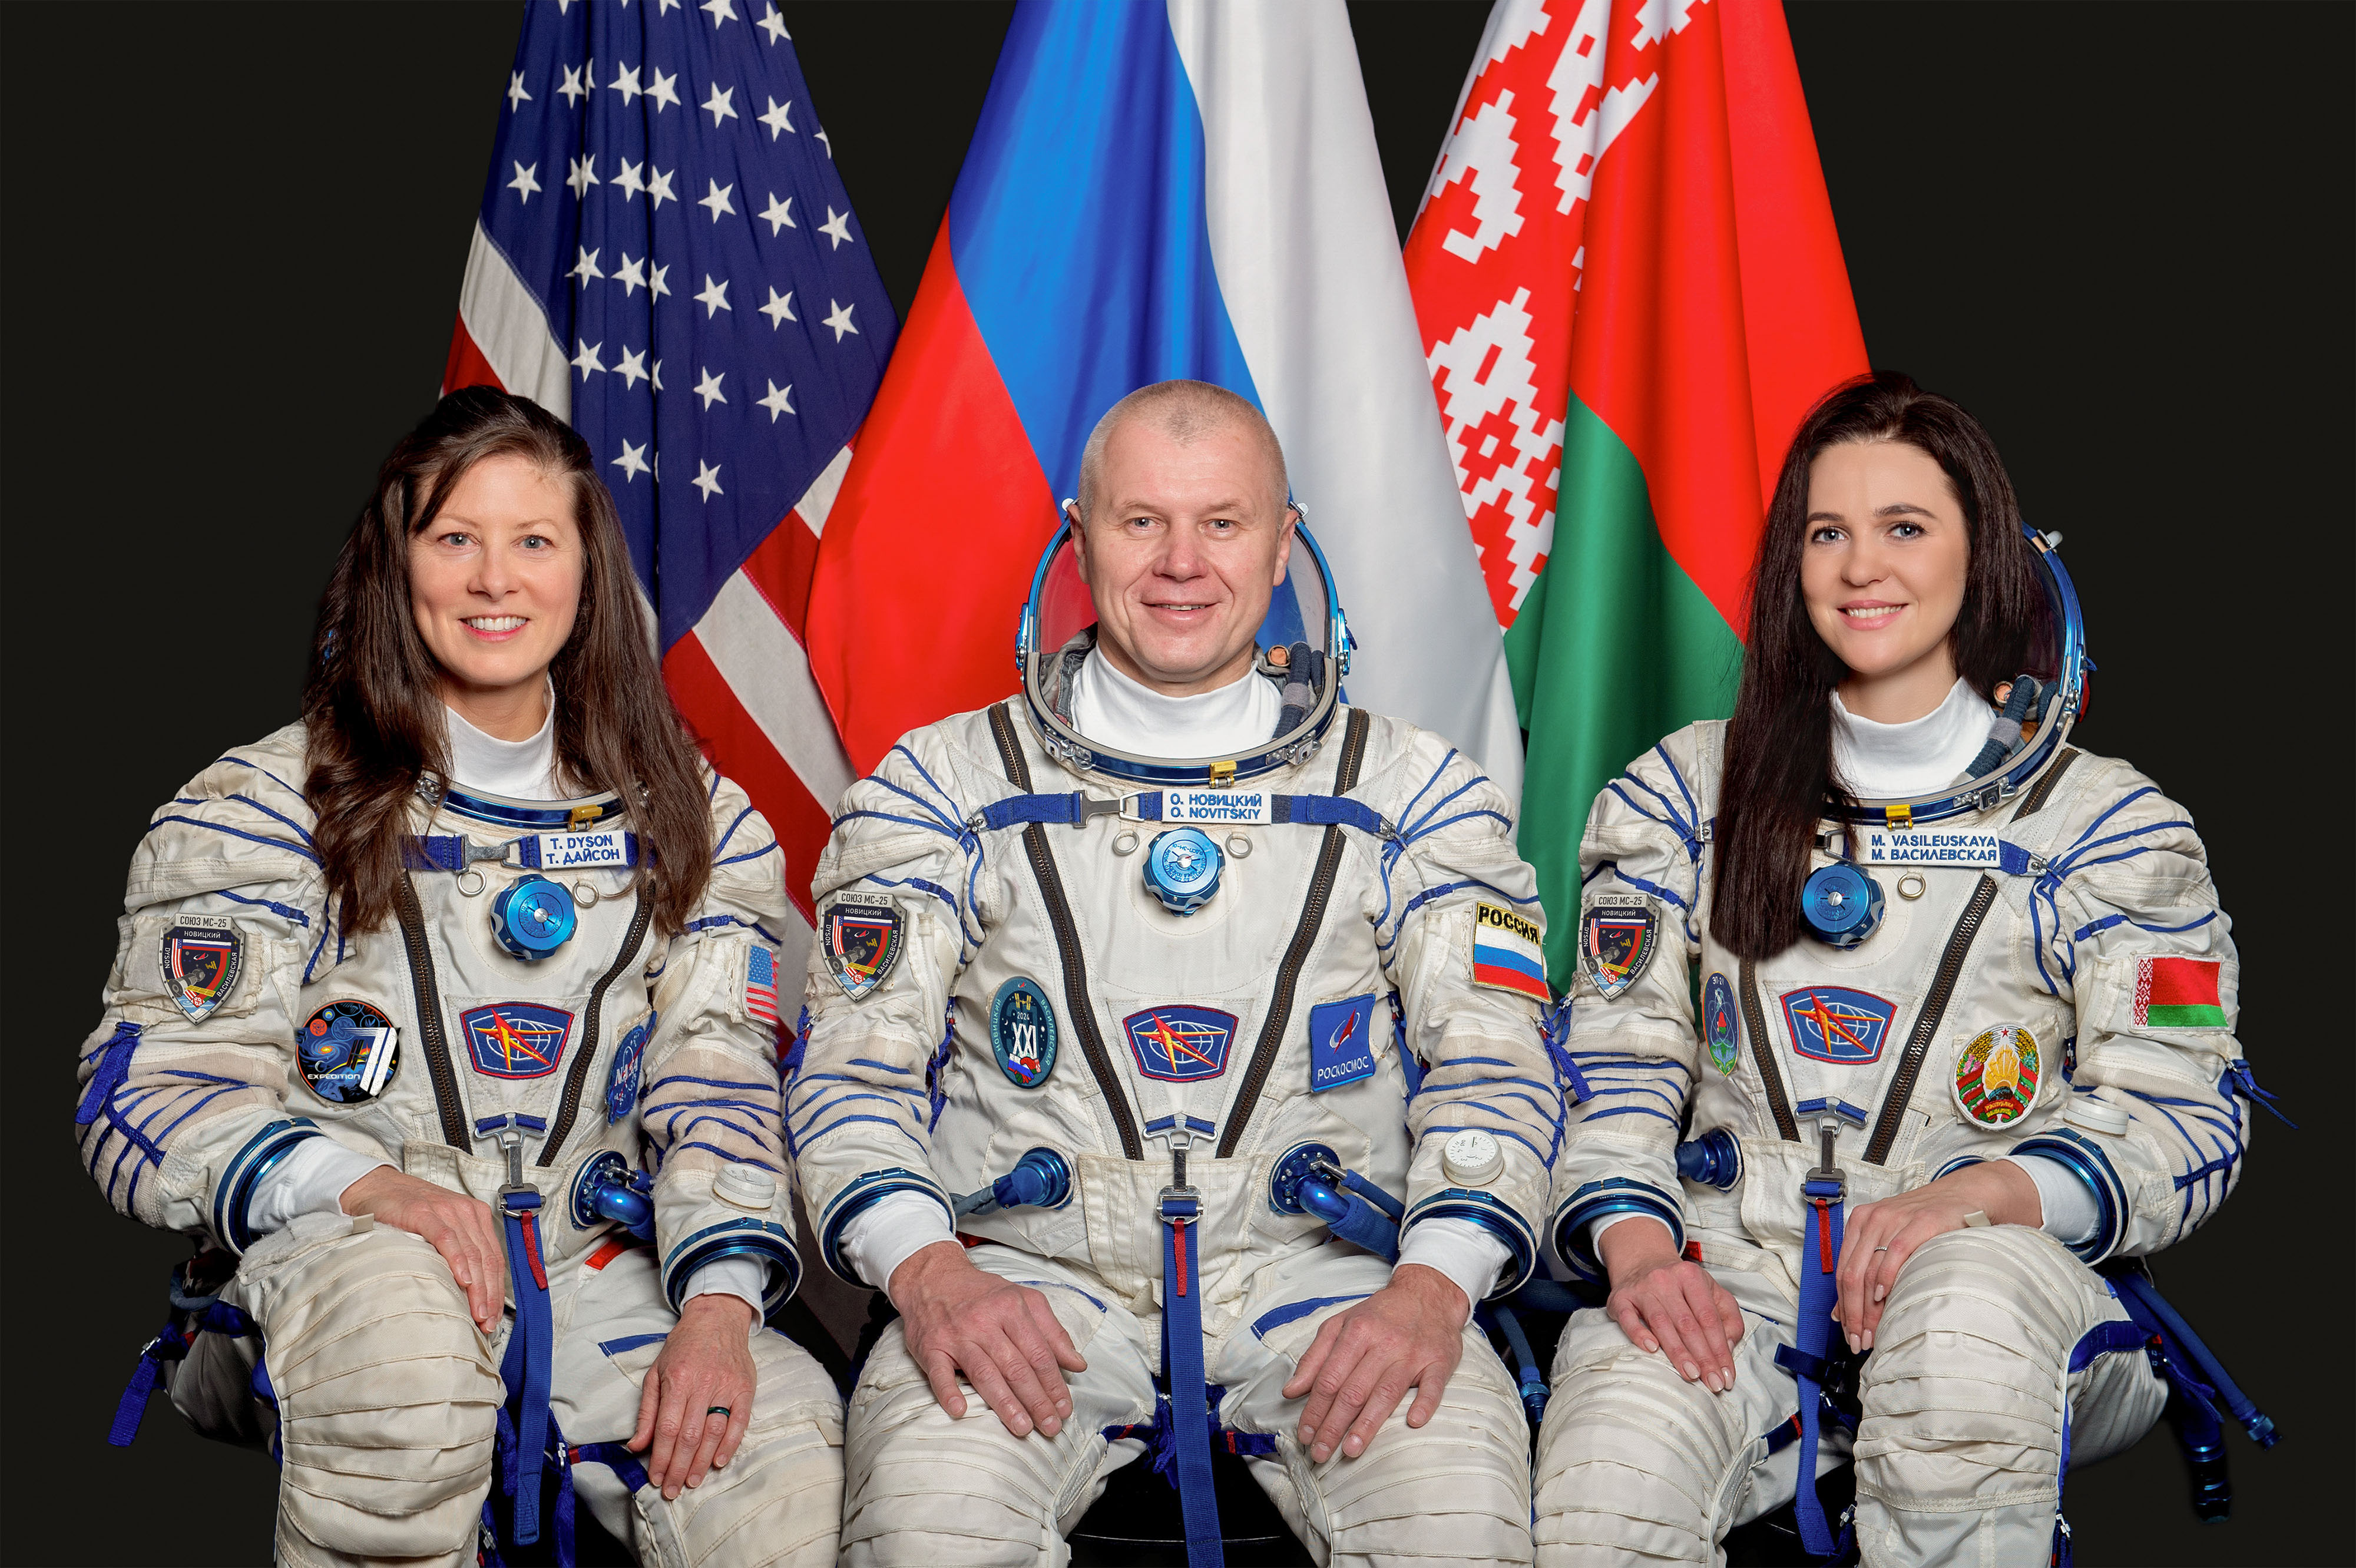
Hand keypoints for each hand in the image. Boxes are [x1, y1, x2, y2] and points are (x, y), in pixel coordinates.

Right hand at [340, 1167, 503, 1331]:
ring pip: (471, 1253)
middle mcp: (467, 1212)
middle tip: (487, 1322)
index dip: (497, 1289)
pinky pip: (447, 1238)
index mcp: (476, 1217)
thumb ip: (459, 1250)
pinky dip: (457, 1260)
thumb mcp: (442, 1228)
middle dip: (489, 1294)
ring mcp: (447, 1210)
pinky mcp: (424, 1212)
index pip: (494, 1259)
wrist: (377, 1187)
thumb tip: (470, 1290)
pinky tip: (463, 1280)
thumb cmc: (409, 1213)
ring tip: (478, 1312)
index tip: (494, 1316)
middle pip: (486, 1259)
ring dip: (478, 1286)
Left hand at [629, 1293, 758, 1498]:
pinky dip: (730, 1445)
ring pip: (714, 1432)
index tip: (656, 1479)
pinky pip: (739, 1422)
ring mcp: (727, 1386)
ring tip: (692, 1482)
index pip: (668, 1429)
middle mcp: (703, 1384)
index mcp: (678, 1380)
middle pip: (690, 1436)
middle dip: (679, 1468)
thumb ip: (648, 1412)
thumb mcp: (656, 1373)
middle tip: (672, 1490)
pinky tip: (718, 1462)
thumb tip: (636, 1446)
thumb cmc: (683, 1346)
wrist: (717, 1318)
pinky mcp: (745, 1387)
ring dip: (702, 1462)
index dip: (661, 1458)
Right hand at [888, 1241, 1085, 1437]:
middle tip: (1051, 1427)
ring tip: (1022, 1427)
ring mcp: (957, 1336)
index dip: (1054, 1383)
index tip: (1065, 1407)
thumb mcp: (1023, 1299)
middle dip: (1036, 1401)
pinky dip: (948, 1392)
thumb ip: (1052, 1331)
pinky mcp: (931, 1348)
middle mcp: (984, 1322)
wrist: (932, 1277)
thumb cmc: (982, 1293)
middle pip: (1016, 1367)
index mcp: (1011, 1308)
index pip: (1039, 1353)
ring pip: (985, 1374)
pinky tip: (960, 1410)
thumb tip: (1078, 1364)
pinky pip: (939, 1373)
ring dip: (1004, 1403)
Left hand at [1281, 1263, 1465, 1462]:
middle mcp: (1383, 1344)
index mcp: (1356, 1332)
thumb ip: (1314, 1358)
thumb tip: (1291, 1391)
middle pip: (1354, 1391)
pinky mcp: (1439, 1362)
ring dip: (1368, 1425)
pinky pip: (1433, 1386)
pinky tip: (1413, 1422)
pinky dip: (1424, 1404)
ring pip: (1387, 1393)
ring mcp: (1413, 1354)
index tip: (1304, 1434)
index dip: (1314, 1410)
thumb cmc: (1379, 1314)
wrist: (1427, 1294)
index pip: (1329, 1379)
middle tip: (1320, 1453)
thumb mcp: (1340, 1324)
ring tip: (1351, 1450)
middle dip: (1333, 1426)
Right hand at [1600, 1218, 1743, 1392]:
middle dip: (1703, 1357)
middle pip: (1687, 1323)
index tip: (1726, 1375)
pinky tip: (1651, 1349)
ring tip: (1691, 1375)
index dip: (1720, 1349)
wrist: (1642, 1263)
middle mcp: (1665, 1280)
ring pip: (1661, 1323)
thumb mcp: (1711, 1291)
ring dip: (1677, 1352)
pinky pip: (1627, 1318)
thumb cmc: (1681, 1286)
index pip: (1709, 1318)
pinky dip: (1639, 1334)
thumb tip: (1728, 1345)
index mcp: (1691, 1276)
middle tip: (1712, 1383)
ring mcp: (1641, 1289)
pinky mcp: (1620, 1298)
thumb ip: (1728, 1317)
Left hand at [1836, 1160, 2039, 1351]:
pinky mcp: (1919, 1222)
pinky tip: (1885, 1297)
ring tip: (1873, 1331)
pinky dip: (1887, 1277)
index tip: (1848, 1332)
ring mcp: (1895, 1219)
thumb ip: (1866, 1269)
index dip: (1843, 1307)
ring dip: (1869, 1307)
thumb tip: (1840, 1311)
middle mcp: (1872, 1220)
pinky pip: (1895, 1252)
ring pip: (1870, 1269)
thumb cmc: (1925, 1223)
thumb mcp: (1888, 1240)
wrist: (1961, 1196)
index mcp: (1859, 1224)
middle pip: (1852, 1275)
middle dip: (1853, 1313)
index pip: (1842, 1272)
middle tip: (1859, 1340)